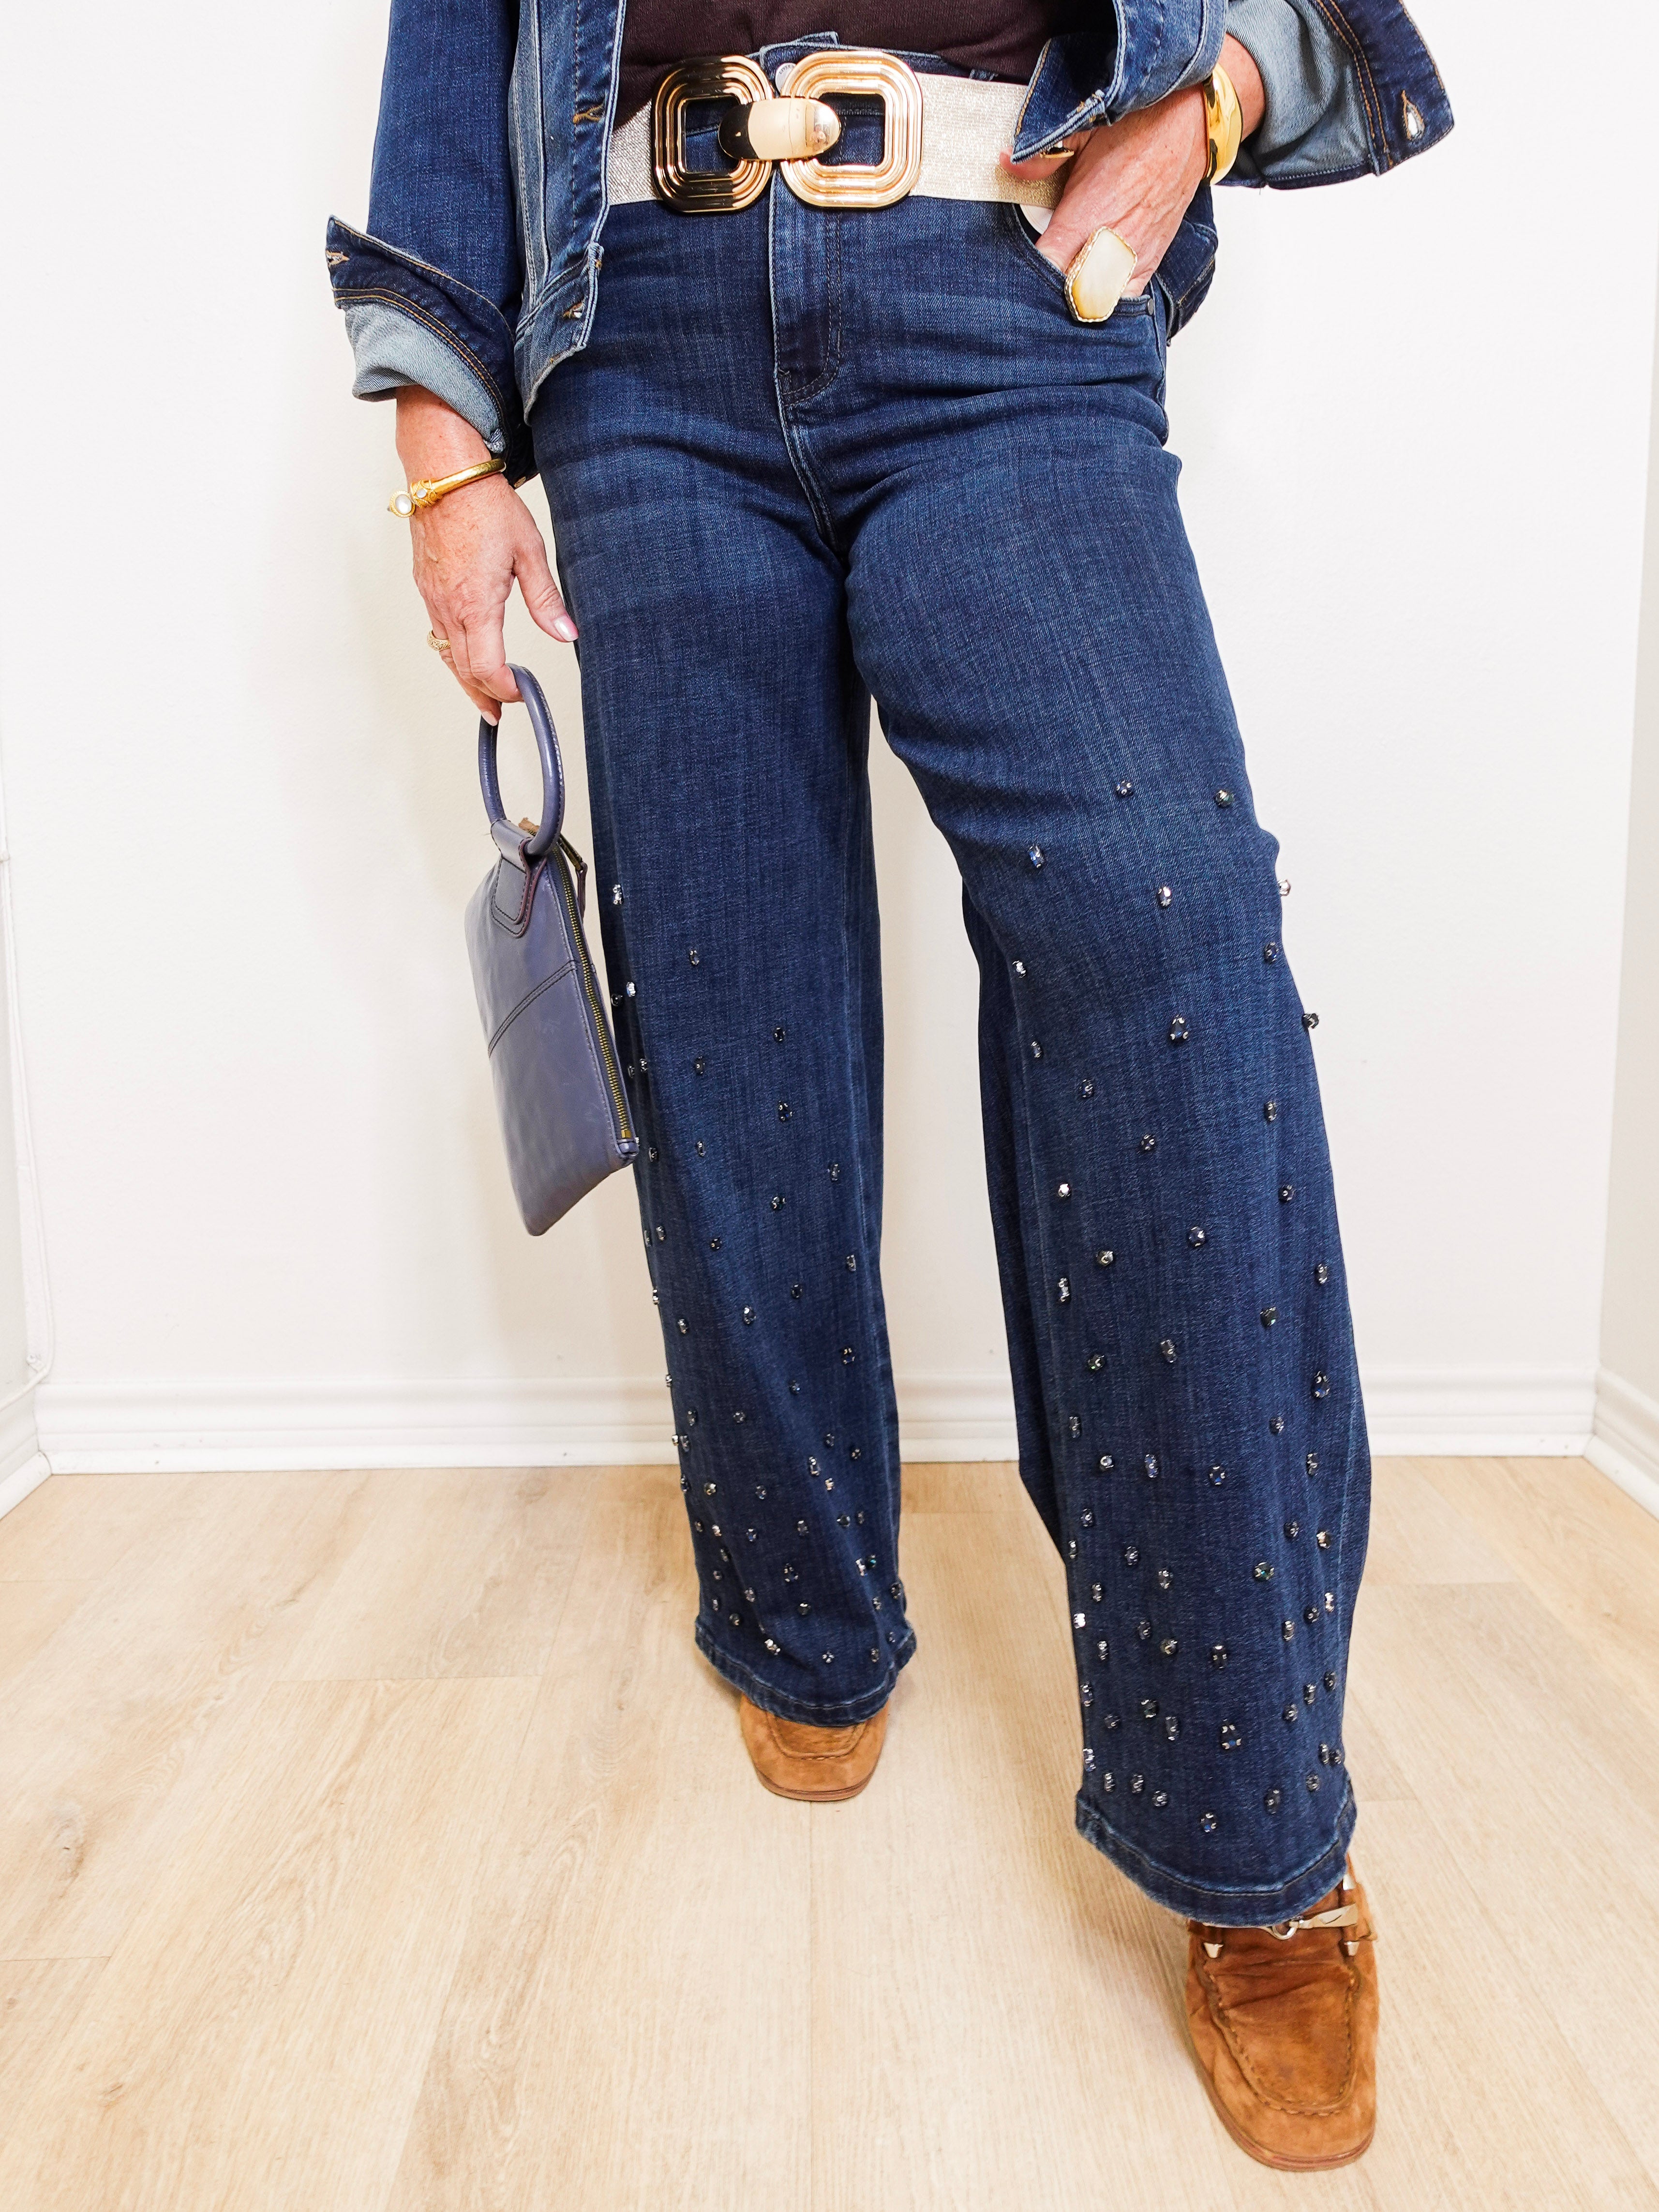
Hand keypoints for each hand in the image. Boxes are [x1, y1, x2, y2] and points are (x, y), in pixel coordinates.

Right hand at [394, 386, 575, 723]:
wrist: (445, 472)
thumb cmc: (484, 504)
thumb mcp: (529, 552)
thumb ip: (546, 600)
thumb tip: (566, 634)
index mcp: (476, 604)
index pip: (487, 668)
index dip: (505, 689)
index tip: (521, 694)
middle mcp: (448, 606)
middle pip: (463, 669)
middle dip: (482, 695)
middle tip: (497, 714)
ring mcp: (432, 597)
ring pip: (446, 653)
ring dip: (464, 678)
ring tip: (481, 695)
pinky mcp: (425, 585)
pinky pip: (436, 631)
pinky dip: (452, 651)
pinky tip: (464, 653)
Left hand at [1001, 34, 1264, 298]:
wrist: (1192, 124)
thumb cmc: (1138, 125)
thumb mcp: (1084, 130)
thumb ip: (1042, 155)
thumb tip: (1005, 164)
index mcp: (1086, 216)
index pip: (1046, 269)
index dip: (1024, 278)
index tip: (1009, 273)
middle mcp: (1110, 246)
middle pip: (1067, 296)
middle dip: (1045, 295)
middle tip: (1027, 287)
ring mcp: (1133, 260)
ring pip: (1095, 306)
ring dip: (1075, 300)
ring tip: (1057, 289)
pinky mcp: (1149, 264)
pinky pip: (1123, 301)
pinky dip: (1103, 301)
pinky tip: (1088, 289)